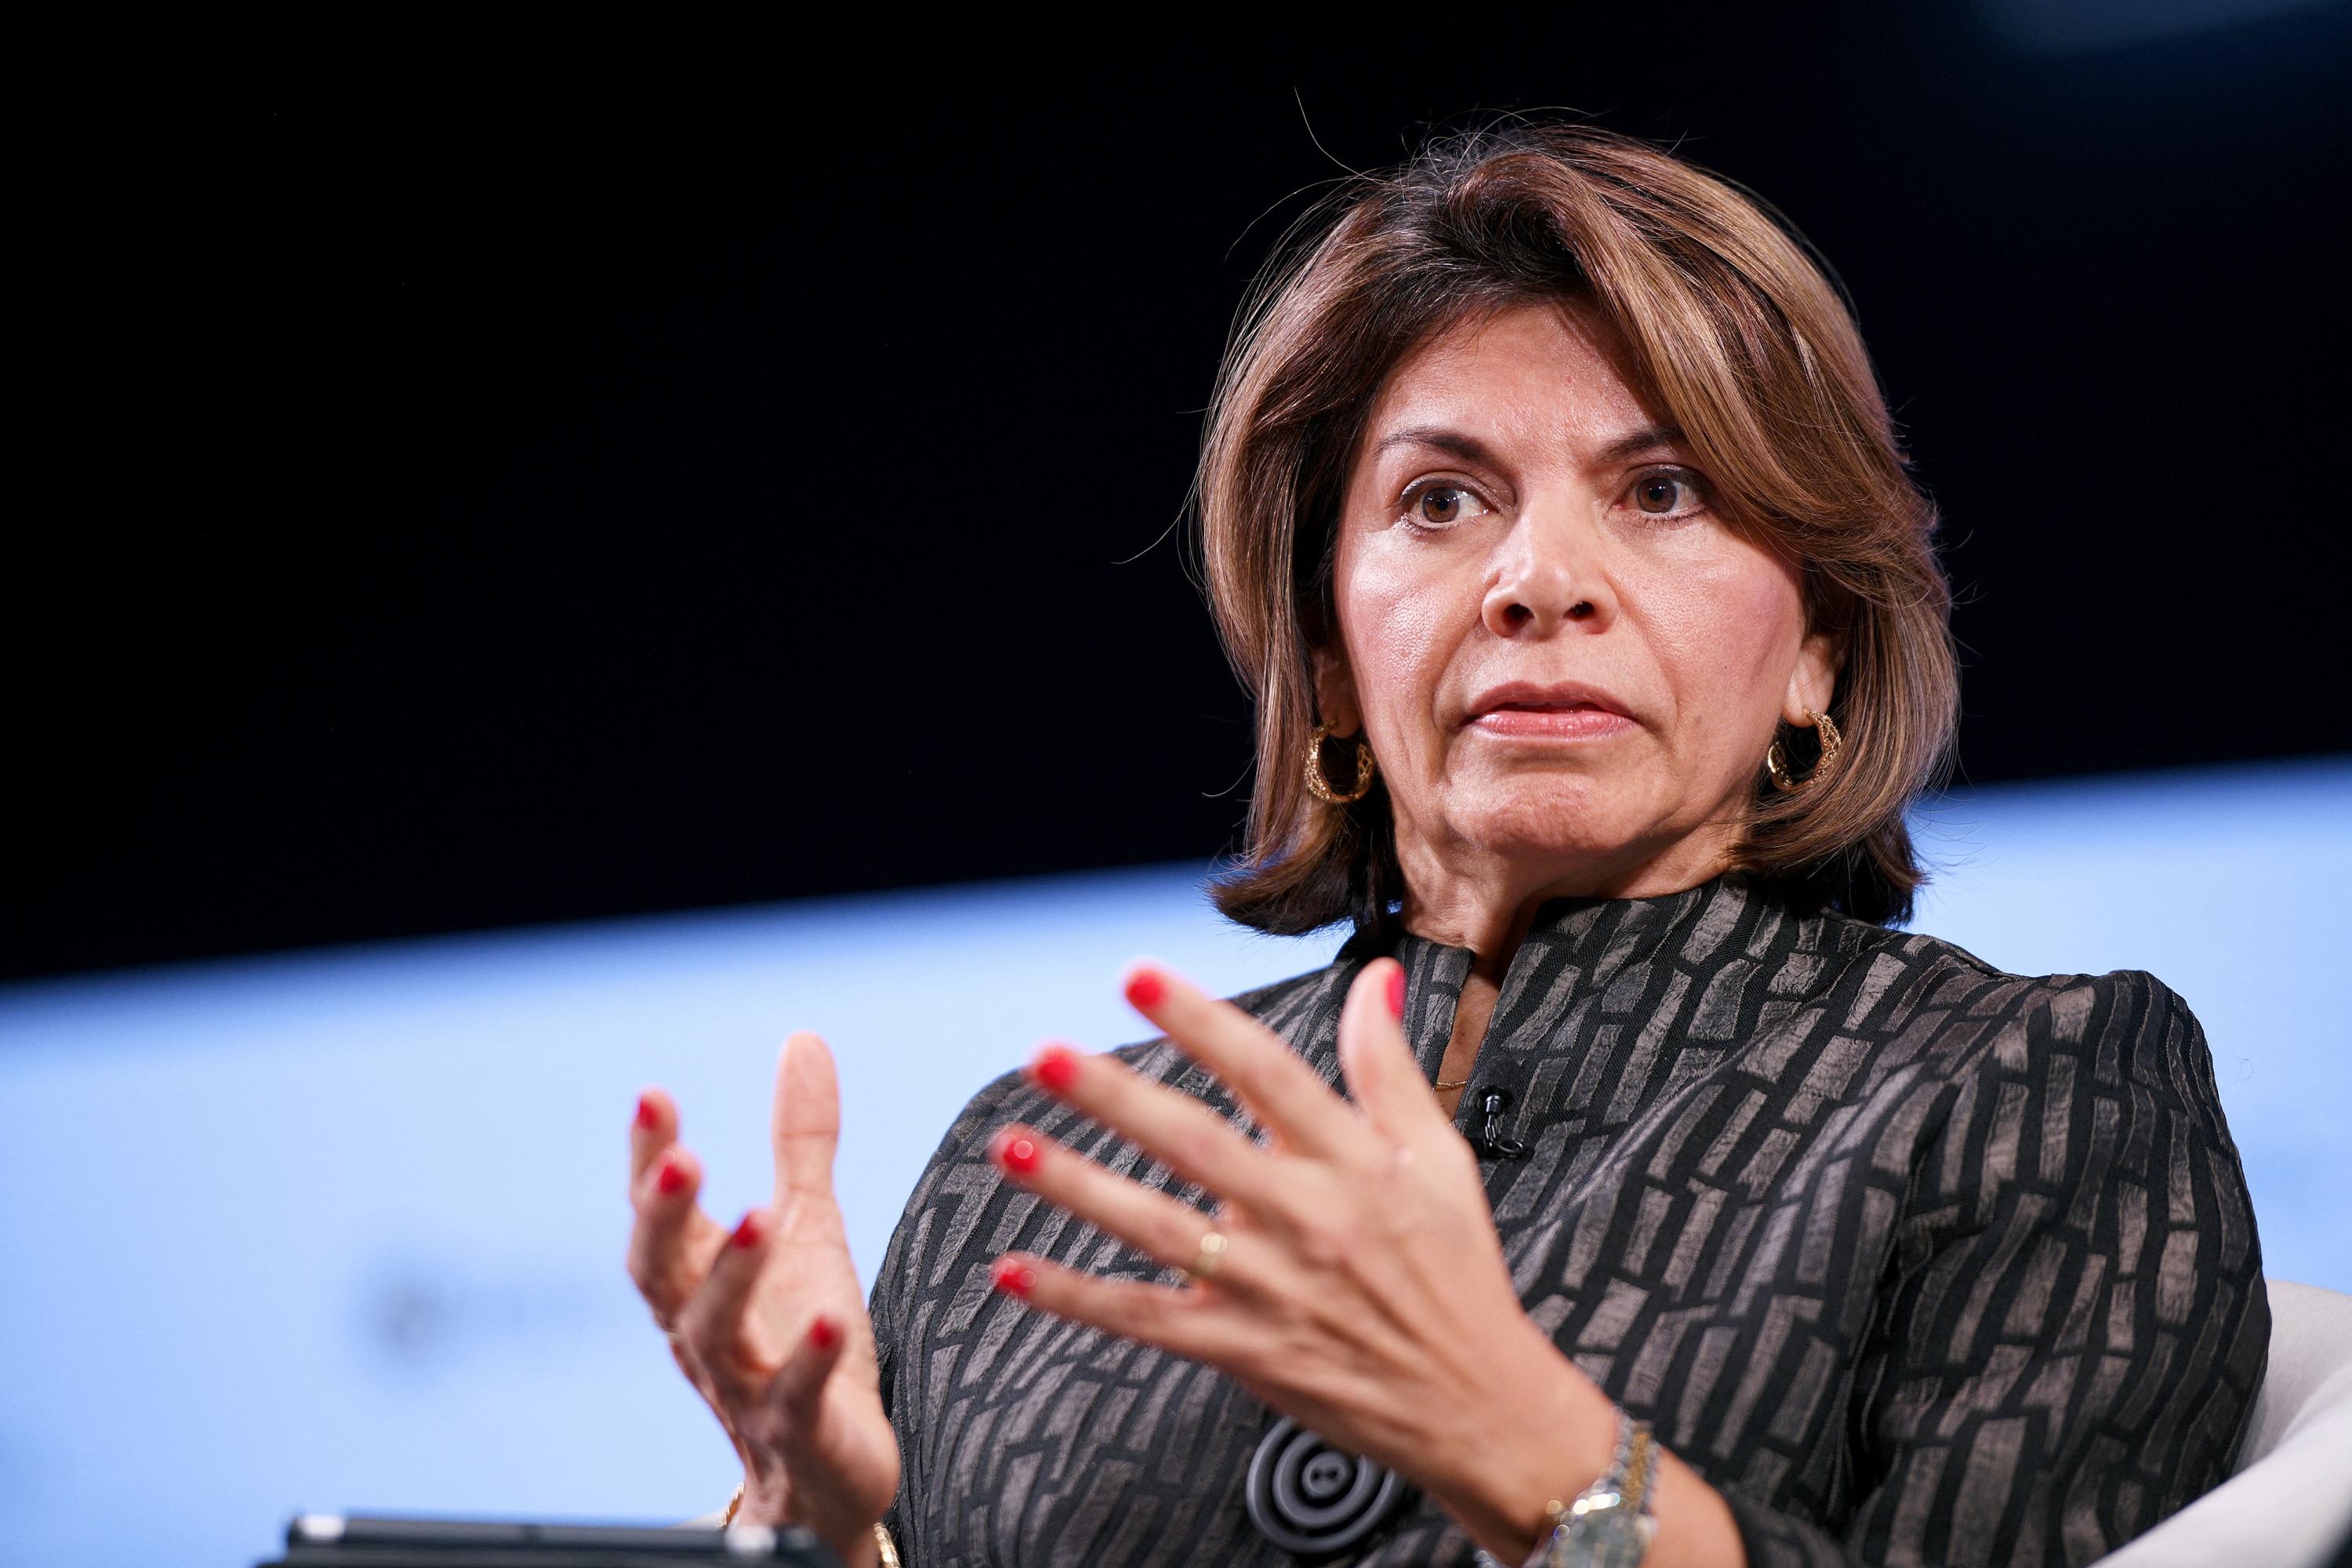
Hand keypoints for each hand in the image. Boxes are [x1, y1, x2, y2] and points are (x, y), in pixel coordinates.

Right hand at [627, 1033, 897, 1563]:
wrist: (827, 1472)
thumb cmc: (804, 1338)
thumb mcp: (808, 1228)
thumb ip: (799, 1142)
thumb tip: (803, 1038)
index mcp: (699, 1279)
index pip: (659, 1216)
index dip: (649, 1160)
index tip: (652, 1097)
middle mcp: (706, 1330)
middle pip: (664, 1273)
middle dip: (665, 1215)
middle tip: (680, 1157)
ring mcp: (748, 1384)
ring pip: (718, 1332)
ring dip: (734, 1273)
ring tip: (761, 1214)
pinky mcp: (801, 1432)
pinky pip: (797, 1397)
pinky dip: (811, 1359)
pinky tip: (833, 1316)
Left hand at [983, 960, 1617, 1560]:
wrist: (1476, 1405)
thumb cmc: (1456, 1274)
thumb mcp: (1440, 1158)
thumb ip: (1390, 1065)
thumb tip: (1377, 975)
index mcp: (1353, 1162)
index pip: (1265, 1072)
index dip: (1199, 1021)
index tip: (1137, 977)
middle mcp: (1305, 1219)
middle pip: (1195, 1144)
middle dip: (1114, 1097)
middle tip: (1044, 1055)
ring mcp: (1268, 1288)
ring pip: (1155, 1227)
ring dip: (1075, 1186)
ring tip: (1006, 1144)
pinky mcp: (1241, 1349)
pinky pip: (1144, 1319)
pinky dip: (1076, 1297)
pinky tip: (1015, 1270)